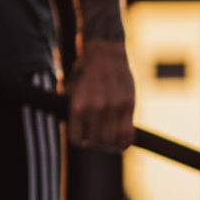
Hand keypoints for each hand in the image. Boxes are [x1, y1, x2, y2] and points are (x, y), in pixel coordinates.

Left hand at [67, 36, 134, 150]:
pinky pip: (128, 133)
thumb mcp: (71, 91)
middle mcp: (95, 108)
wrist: (105, 54)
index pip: (77, 139)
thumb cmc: (85, 73)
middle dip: (96, 144)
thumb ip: (73, 111)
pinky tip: (122, 142)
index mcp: (78, 106)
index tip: (84, 139)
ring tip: (110, 140)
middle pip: (96, 142)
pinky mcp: (128, 104)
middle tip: (98, 139)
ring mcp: (113, 107)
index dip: (80, 141)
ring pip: (112, 140)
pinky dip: (125, 142)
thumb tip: (77, 132)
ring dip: (111, 144)